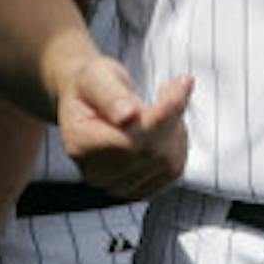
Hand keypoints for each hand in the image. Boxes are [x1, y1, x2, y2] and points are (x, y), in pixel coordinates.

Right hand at [57, 56, 193, 199]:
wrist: (87, 98)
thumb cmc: (91, 84)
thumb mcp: (95, 76)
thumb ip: (111, 95)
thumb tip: (128, 116)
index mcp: (80, 143)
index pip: (131, 139)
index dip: (164, 114)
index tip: (183, 82)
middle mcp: (95, 172)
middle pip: (151, 153)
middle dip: (172, 117)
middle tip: (175, 85)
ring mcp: (115, 184)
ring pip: (167, 164)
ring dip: (178, 131)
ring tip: (168, 104)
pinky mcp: (136, 187)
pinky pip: (172, 172)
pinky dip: (179, 146)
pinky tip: (170, 125)